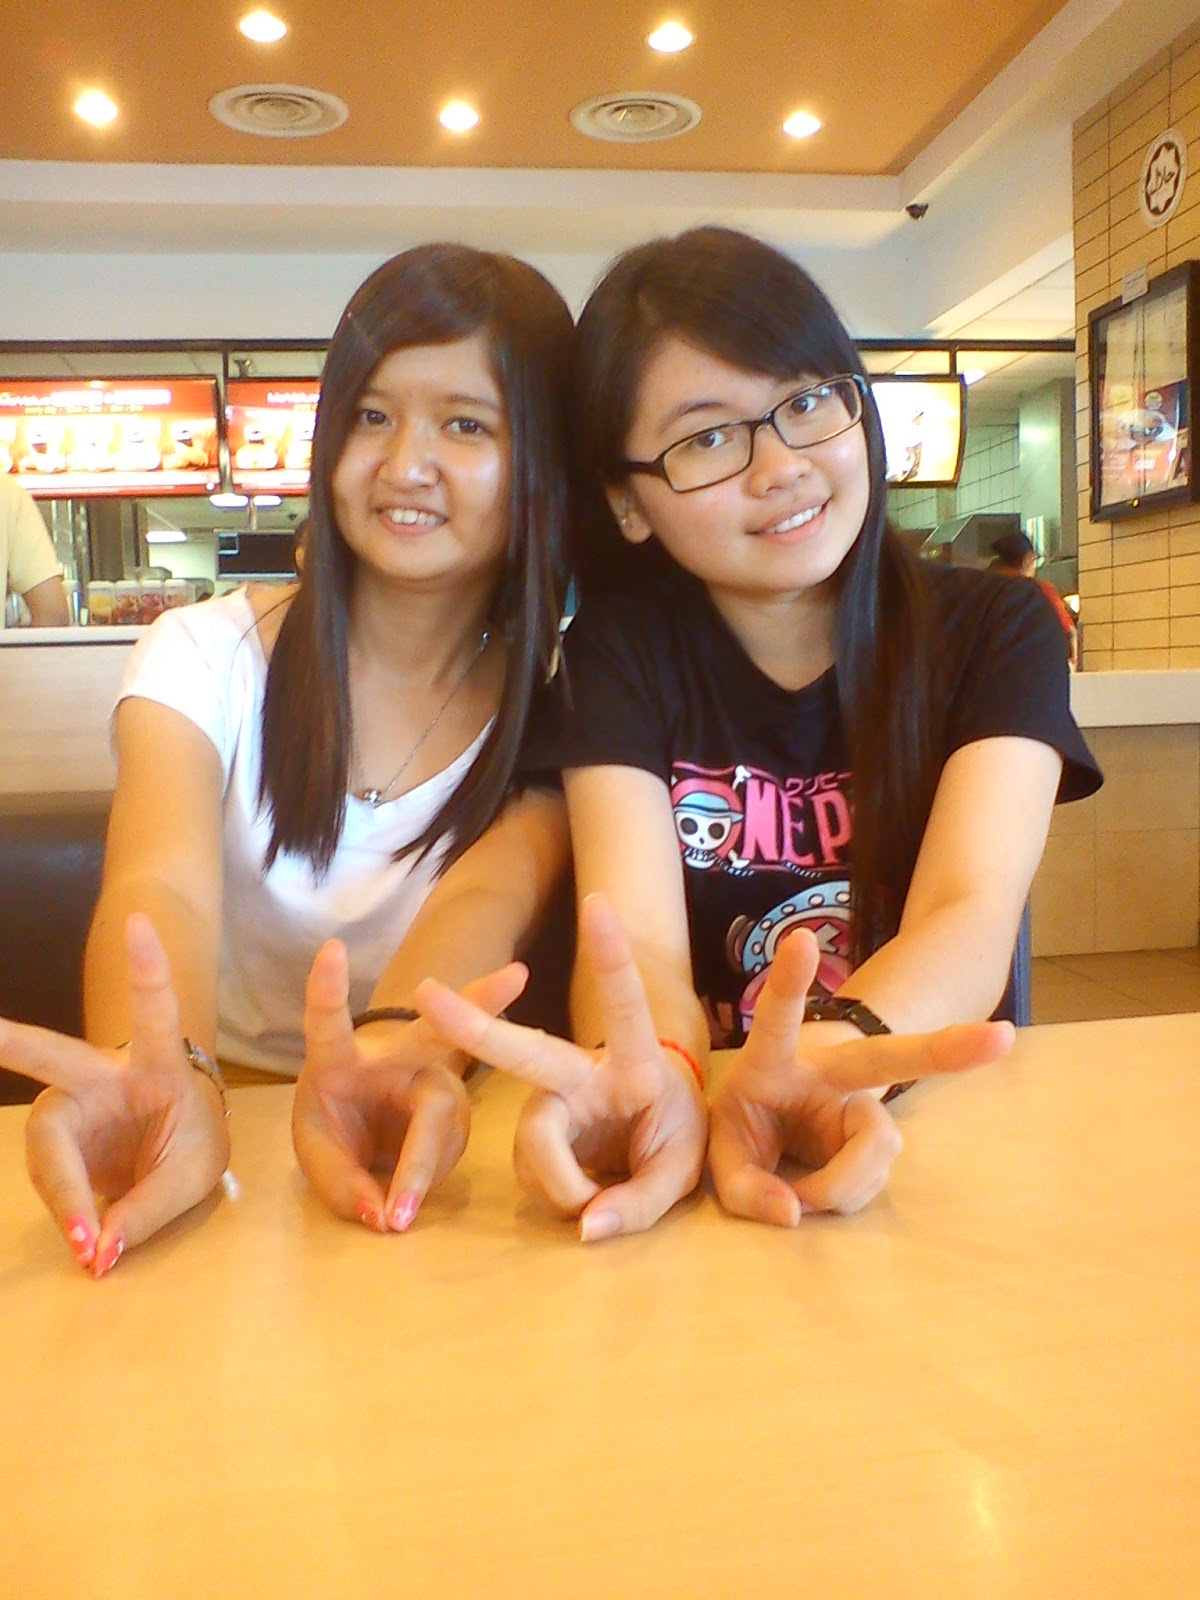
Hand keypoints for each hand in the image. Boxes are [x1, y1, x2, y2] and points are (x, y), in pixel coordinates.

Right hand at [3, 913, 229, 1277]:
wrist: (174, 1147)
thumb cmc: (193, 1137)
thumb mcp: (197, 1172)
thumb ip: (152, 1205)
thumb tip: (98, 1248)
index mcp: (156, 1062)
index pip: (153, 1012)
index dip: (147, 969)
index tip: (140, 921)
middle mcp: (102, 1076)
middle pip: (53, 1057)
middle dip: (14, 1042)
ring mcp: (72, 1108)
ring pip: (51, 1152)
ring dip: (66, 1198)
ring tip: (89, 1244)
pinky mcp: (57, 1143)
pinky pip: (54, 1183)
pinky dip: (68, 1216)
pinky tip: (85, 1242)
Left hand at [293, 939, 526, 1232]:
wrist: (366, 1122)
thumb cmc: (335, 1121)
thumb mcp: (318, 1156)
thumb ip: (342, 1185)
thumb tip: (385, 1217)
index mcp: (342, 1056)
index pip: (330, 1021)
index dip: (328, 987)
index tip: (332, 948)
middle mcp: (396, 1056)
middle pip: (435, 1032)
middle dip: (477, 1003)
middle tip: (518, 978)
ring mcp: (434, 1078)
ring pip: (440, 1120)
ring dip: (421, 1168)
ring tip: (398, 1215)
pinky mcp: (456, 1106)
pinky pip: (448, 1148)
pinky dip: (427, 1176)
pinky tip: (411, 1189)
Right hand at [413, 894, 707, 1242]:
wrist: (658, 1136)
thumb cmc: (677, 1132)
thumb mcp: (682, 1171)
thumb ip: (639, 1202)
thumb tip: (584, 1228)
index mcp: (634, 1064)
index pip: (625, 1007)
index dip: (611, 958)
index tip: (599, 904)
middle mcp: (583, 1073)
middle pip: (528, 1050)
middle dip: (477, 1025)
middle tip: (426, 996)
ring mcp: (552, 1101)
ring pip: (535, 1149)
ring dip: (566, 1190)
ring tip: (602, 1206)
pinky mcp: (535, 1130)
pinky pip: (535, 1176)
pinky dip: (560, 1198)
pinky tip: (583, 1198)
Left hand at [708, 930, 1014, 1225]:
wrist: (771, 1128)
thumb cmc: (744, 1125)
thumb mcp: (721, 1155)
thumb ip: (743, 1187)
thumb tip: (795, 1213)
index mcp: (774, 1058)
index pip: (780, 1014)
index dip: (790, 979)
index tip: (801, 938)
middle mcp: (828, 1071)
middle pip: (886, 1056)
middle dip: (944, 1047)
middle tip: (1002, 1039)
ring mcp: (860, 1102)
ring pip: (879, 1146)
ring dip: (843, 1185)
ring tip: (803, 1198)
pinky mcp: (876, 1134)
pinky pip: (874, 1174)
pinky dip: (846, 1195)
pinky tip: (823, 1191)